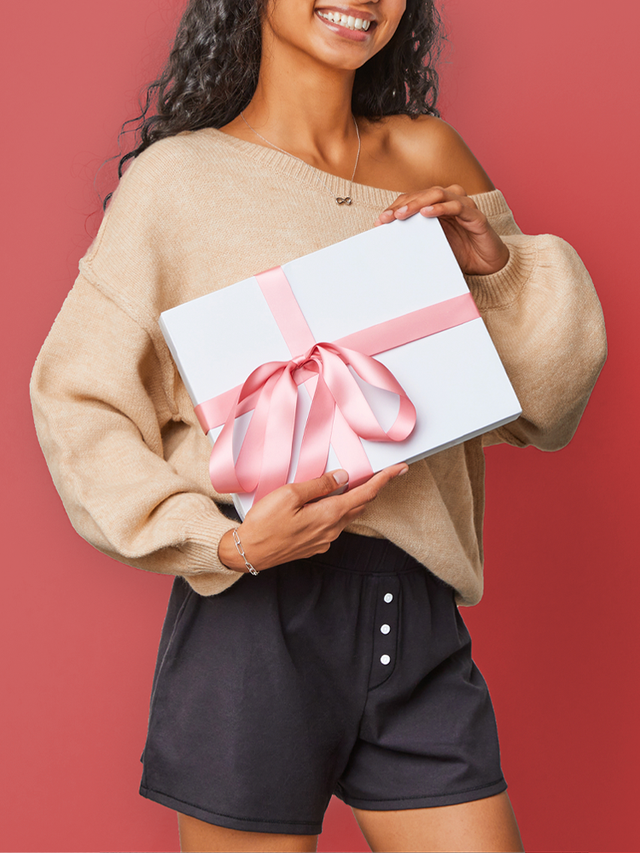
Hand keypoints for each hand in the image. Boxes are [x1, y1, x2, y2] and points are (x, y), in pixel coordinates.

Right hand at [218, 464, 407, 571]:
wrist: (249, 552)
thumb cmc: (265, 523)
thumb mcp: (289, 495)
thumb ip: (318, 485)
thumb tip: (342, 477)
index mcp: (329, 514)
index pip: (365, 493)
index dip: (384, 480)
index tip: (400, 469)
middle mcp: (332, 530)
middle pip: (360, 504)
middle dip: (374, 488)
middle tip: (385, 473)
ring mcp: (324, 540)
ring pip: (347, 515)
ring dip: (355, 499)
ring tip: (356, 484)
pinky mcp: (315, 545)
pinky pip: (334, 524)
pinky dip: (338, 510)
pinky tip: (328, 503)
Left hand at [373, 185, 508, 275]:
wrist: (489, 266)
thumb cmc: (462, 254)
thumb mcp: (433, 247)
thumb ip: (416, 241)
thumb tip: (390, 245)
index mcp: (437, 207)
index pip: (412, 200)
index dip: (395, 208)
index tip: (380, 222)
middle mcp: (449, 202)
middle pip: (422, 194)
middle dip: (402, 205)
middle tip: (387, 218)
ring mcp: (463, 206)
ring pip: (437, 194)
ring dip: (417, 203)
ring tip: (402, 214)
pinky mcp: (475, 216)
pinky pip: (456, 206)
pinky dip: (440, 208)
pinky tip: (427, 213)